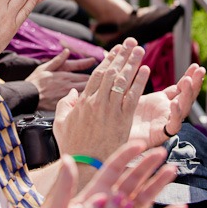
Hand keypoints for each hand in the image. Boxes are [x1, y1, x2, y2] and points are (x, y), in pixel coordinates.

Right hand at [27, 50, 92, 110]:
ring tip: (97, 88)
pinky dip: (84, 99)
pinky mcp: (65, 104)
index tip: (95, 63)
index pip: (82, 71)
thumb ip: (58, 60)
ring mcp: (68, 95)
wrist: (28, 97)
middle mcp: (68, 85)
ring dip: (91, 89)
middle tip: (100, 77)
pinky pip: (78, 102)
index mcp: (64, 75)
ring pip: (85, 92)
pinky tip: (87, 100)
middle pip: (87, 81)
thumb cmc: (35, 82)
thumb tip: (67, 51)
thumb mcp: (44, 67)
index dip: (90, 66)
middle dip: (94, 79)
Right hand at [53, 39, 150, 162]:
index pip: (99, 74)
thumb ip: (66, 105)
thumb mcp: (60, 123)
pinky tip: (146, 70)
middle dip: (123, 55)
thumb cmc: (72, 146)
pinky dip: (140, 82)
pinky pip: (133, 97)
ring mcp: (111, 110)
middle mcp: (98, 102)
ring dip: (133, 63)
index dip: (109, 59)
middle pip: (113, 73)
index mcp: (84, 101)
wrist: (85, 165)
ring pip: (123, 81)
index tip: (116, 49)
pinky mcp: (123, 120)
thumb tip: (72, 93)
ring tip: (140, 49)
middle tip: (131, 42)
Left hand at [131, 63, 205, 146]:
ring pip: (183, 109)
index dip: (189, 77)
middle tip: (200, 70)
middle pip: (186, 97)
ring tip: (188, 81)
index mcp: (163, 102)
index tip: (196, 66)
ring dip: (187, 95)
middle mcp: (167, 112)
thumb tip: (142, 64)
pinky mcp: (161, 135)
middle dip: (194, 83)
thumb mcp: (135, 94)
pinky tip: (175, 104)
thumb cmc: (125, 115)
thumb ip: (140, 83)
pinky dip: (175, 115)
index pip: (180, 88)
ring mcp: (166, 123)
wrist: (115, 137)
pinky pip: (173, 125)